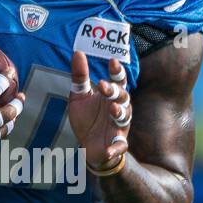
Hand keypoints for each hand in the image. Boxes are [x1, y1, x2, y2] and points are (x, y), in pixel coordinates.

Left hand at [68, 51, 130, 169]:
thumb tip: (77, 52)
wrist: (88, 146)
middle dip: (115, 91)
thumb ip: (80, 76)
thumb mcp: (79, 96)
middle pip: (122, 97)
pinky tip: (109, 150)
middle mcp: (119, 108)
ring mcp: (119, 126)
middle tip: (104, 86)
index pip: (118, 80)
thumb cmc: (87, 118)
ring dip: (119, 113)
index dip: (117, 71)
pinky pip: (120, 146)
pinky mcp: (117, 144)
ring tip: (112, 109)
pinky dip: (115, 148)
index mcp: (111, 95)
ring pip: (124, 117)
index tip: (112, 61)